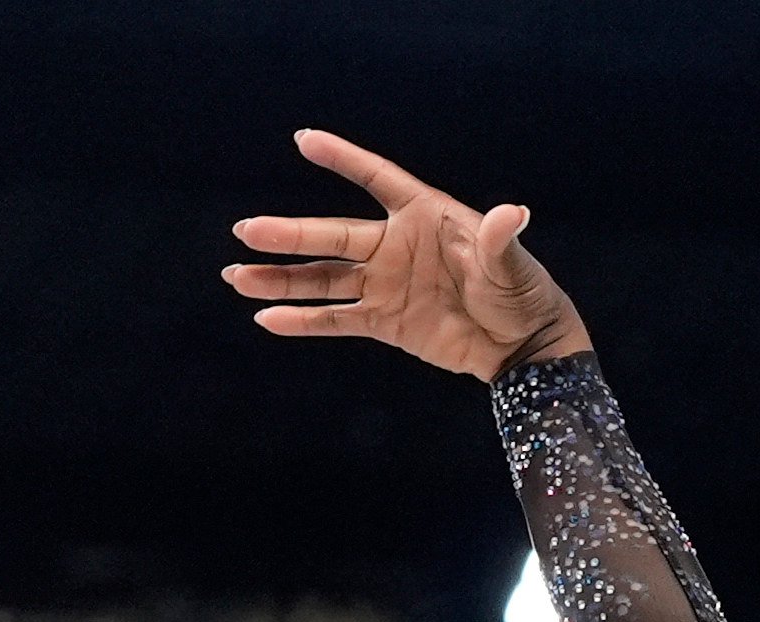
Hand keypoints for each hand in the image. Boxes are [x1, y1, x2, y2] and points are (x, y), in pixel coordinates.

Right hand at [223, 129, 592, 380]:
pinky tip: (267, 318)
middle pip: (333, 236)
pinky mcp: (385, 321)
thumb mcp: (510, 266)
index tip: (304, 139)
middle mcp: (395, 246)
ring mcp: (386, 284)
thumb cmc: (522, 293)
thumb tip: (513, 213)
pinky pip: (336, 319)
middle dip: (289, 235)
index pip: (377, 179)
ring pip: (323, 279)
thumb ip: (499, 240)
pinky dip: (303, 321)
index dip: (343, 159)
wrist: (522, 345)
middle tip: (246, 230)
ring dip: (281, 278)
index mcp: (424, 217)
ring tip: (237, 275)